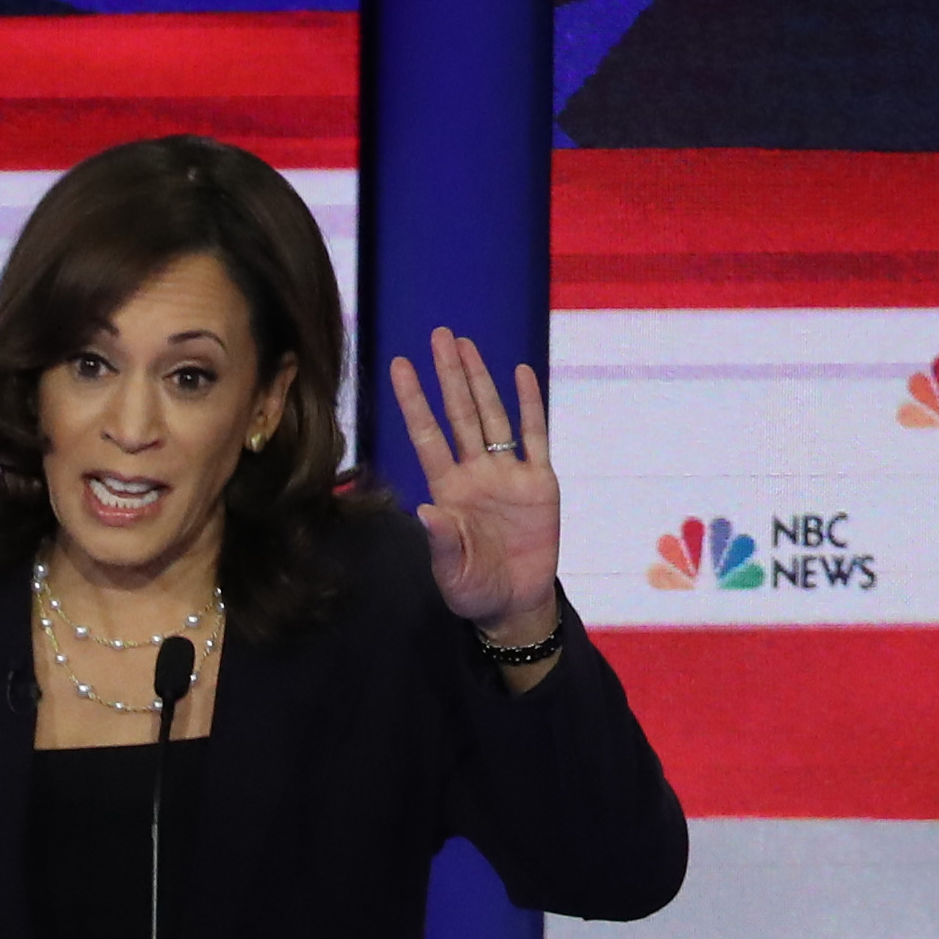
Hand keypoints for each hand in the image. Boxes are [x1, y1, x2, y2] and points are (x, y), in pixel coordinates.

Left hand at [385, 328, 561, 643]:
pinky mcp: (540, 482)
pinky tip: (520, 373)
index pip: (427, 436)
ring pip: (493, 416)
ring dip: (481, 380)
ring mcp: (507, 474)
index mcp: (448, 490)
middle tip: (439, 335)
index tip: (398, 365)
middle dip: (449, 375)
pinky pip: (535, 437)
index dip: (414, 401)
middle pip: (460, 414)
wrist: (515, 603)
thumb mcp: (451, 572)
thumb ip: (442, 542)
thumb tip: (426, 511)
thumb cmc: (473, 588)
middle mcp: (475, 473)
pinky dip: (529, 404)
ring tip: (466, 344)